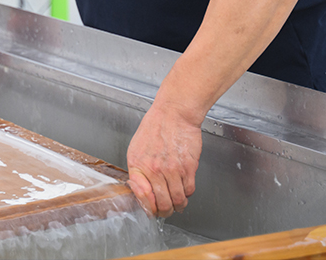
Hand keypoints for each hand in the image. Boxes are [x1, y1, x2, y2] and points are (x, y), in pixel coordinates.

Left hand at [126, 101, 202, 217]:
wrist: (174, 114)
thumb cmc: (155, 128)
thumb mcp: (136, 148)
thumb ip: (138, 170)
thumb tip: (141, 190)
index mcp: (138, 165)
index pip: (143, 197)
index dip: (149, 208)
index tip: (151, 211)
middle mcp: (155, 170)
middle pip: (163, 203)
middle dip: (165, 212)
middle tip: (166, 211)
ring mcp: (173, 170)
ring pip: (178, 200)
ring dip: (178, 205)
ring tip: (177, 203)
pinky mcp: (189, 167)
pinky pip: (189, 190)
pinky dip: (187, 194)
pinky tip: (184, 189)